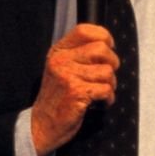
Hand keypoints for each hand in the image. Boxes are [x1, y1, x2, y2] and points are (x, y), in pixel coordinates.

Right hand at [29, 24, 118, 155]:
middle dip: (112, 63)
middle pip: (101, 49)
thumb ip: (77, 55)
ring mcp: (68, 76)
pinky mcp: (76, 93)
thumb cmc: (57, 98)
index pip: (84, 30)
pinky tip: (100, 103)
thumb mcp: (60, 69)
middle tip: (106, 76)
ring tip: (100, 93)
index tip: (108, 48)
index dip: (103, 36)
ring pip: (107, 71)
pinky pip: (106, 89)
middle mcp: (61, 61)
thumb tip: (106, 46)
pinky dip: (108, 98)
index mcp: (58, 52)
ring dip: (110, 85)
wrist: (42, 125)